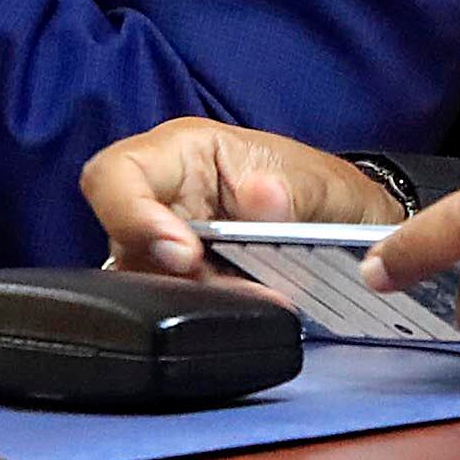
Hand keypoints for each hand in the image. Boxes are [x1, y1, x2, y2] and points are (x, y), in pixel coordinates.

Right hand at [84, 118, 398, 275]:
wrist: (345, 226)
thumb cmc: (322, 189)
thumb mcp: (321, 185)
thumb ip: (292, 193)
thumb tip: (262, 196)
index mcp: (184, 151)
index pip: (115, 175)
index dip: (130, 214)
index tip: (184, 254)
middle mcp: (162, 195)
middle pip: (122, 239)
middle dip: (170, 273)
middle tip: (231, 286)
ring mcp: (164, 239)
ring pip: (142, 278)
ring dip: (192, 296)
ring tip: (251, 293)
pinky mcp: (177, 277)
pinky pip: (170, 299)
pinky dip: (203, 308)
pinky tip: (241, 302)